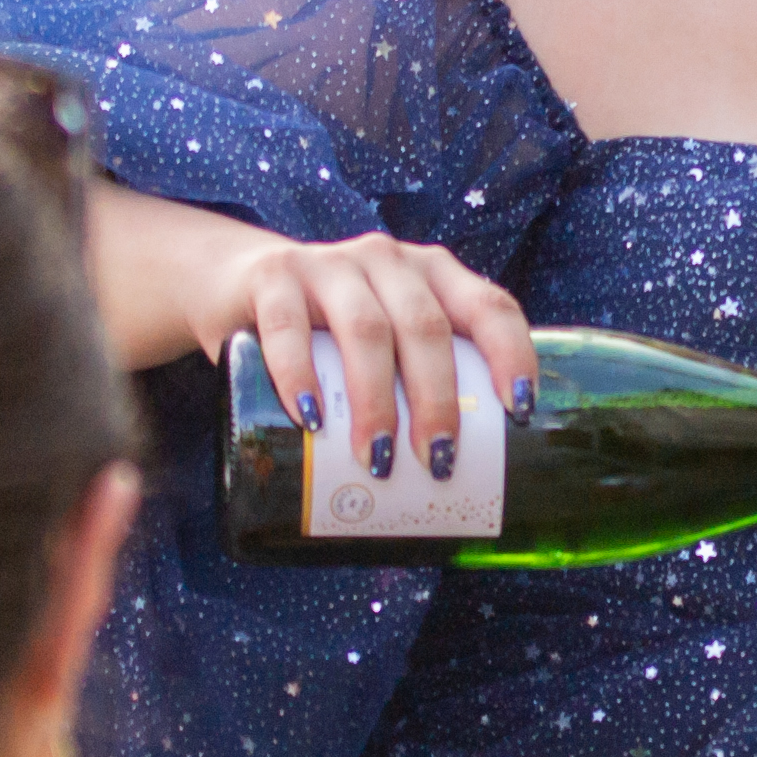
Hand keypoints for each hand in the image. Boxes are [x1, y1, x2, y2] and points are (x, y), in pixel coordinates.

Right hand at [102, 185, 537, 480]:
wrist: (236, 282)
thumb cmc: (331, 331)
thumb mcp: (385, 342)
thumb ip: (418, 388)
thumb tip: (458, 496)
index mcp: (432, 275)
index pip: (489, 305)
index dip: (512, 353)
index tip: (519, 411)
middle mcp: (388, 261)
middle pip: (426, 327)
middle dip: (437, 400)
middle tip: (437, 463)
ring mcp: (328, 265)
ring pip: (366, 329)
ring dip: (376, 400)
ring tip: (377, 459)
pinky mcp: (273, 280)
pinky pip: (288, 327)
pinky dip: (299, 376)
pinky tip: (310, 420)